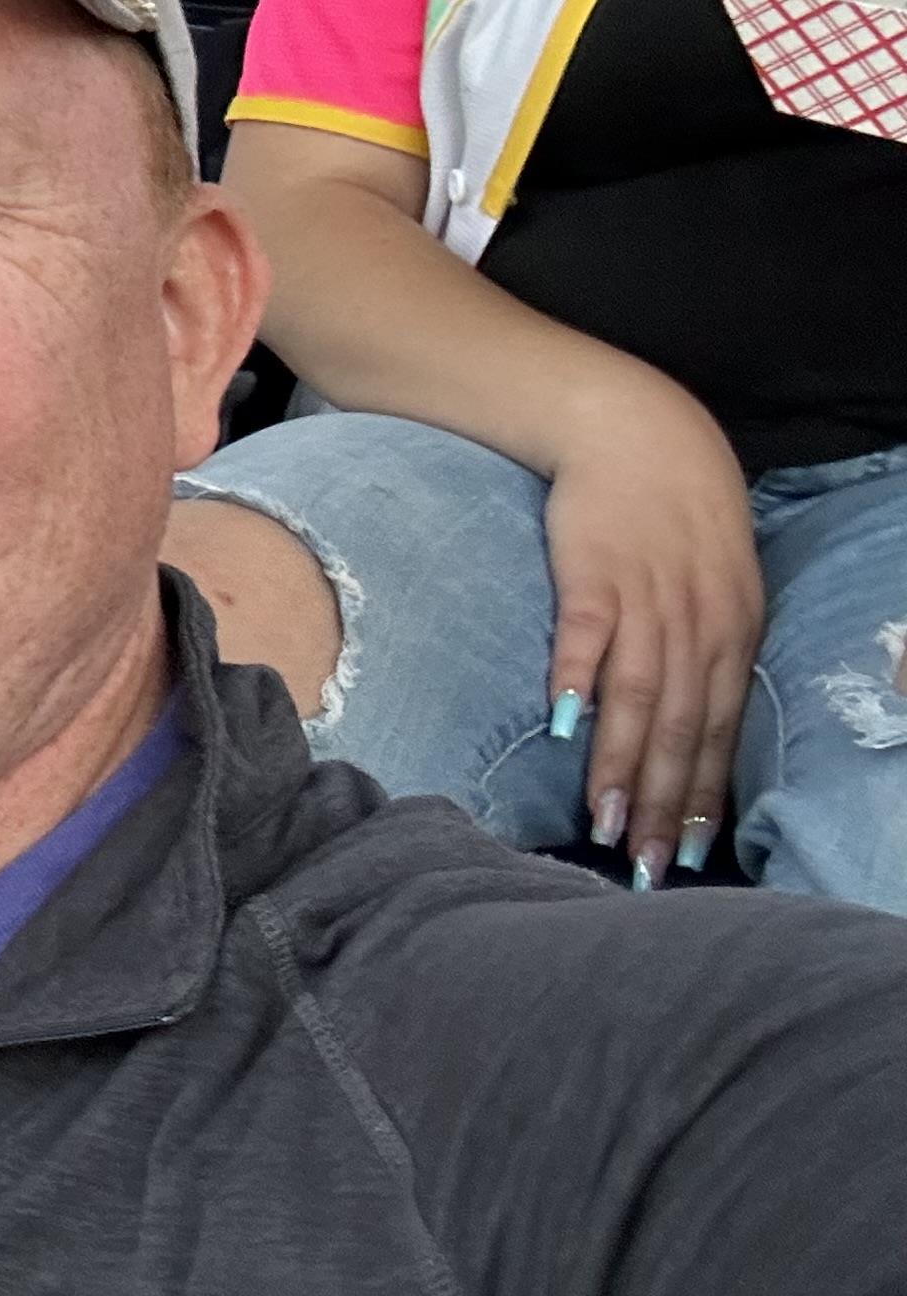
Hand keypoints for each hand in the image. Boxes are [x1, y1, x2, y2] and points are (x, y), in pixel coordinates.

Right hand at [540, 374, 761, 884]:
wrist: (635, 430)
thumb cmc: (670, 514)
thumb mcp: (712, 586)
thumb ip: (698, 655)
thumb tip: (680, 729)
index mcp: (730, 632)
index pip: (721, 731)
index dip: (705, 797)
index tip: (690, 856)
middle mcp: (698, 623)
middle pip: (683, 728)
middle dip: (667, 804)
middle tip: (647, 865)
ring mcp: (646, 598)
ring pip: (640, 697)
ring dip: (623, 765)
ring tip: (605, 821)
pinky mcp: (593, 572)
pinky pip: (588, 635)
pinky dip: (579, 680)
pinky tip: (564, 726)